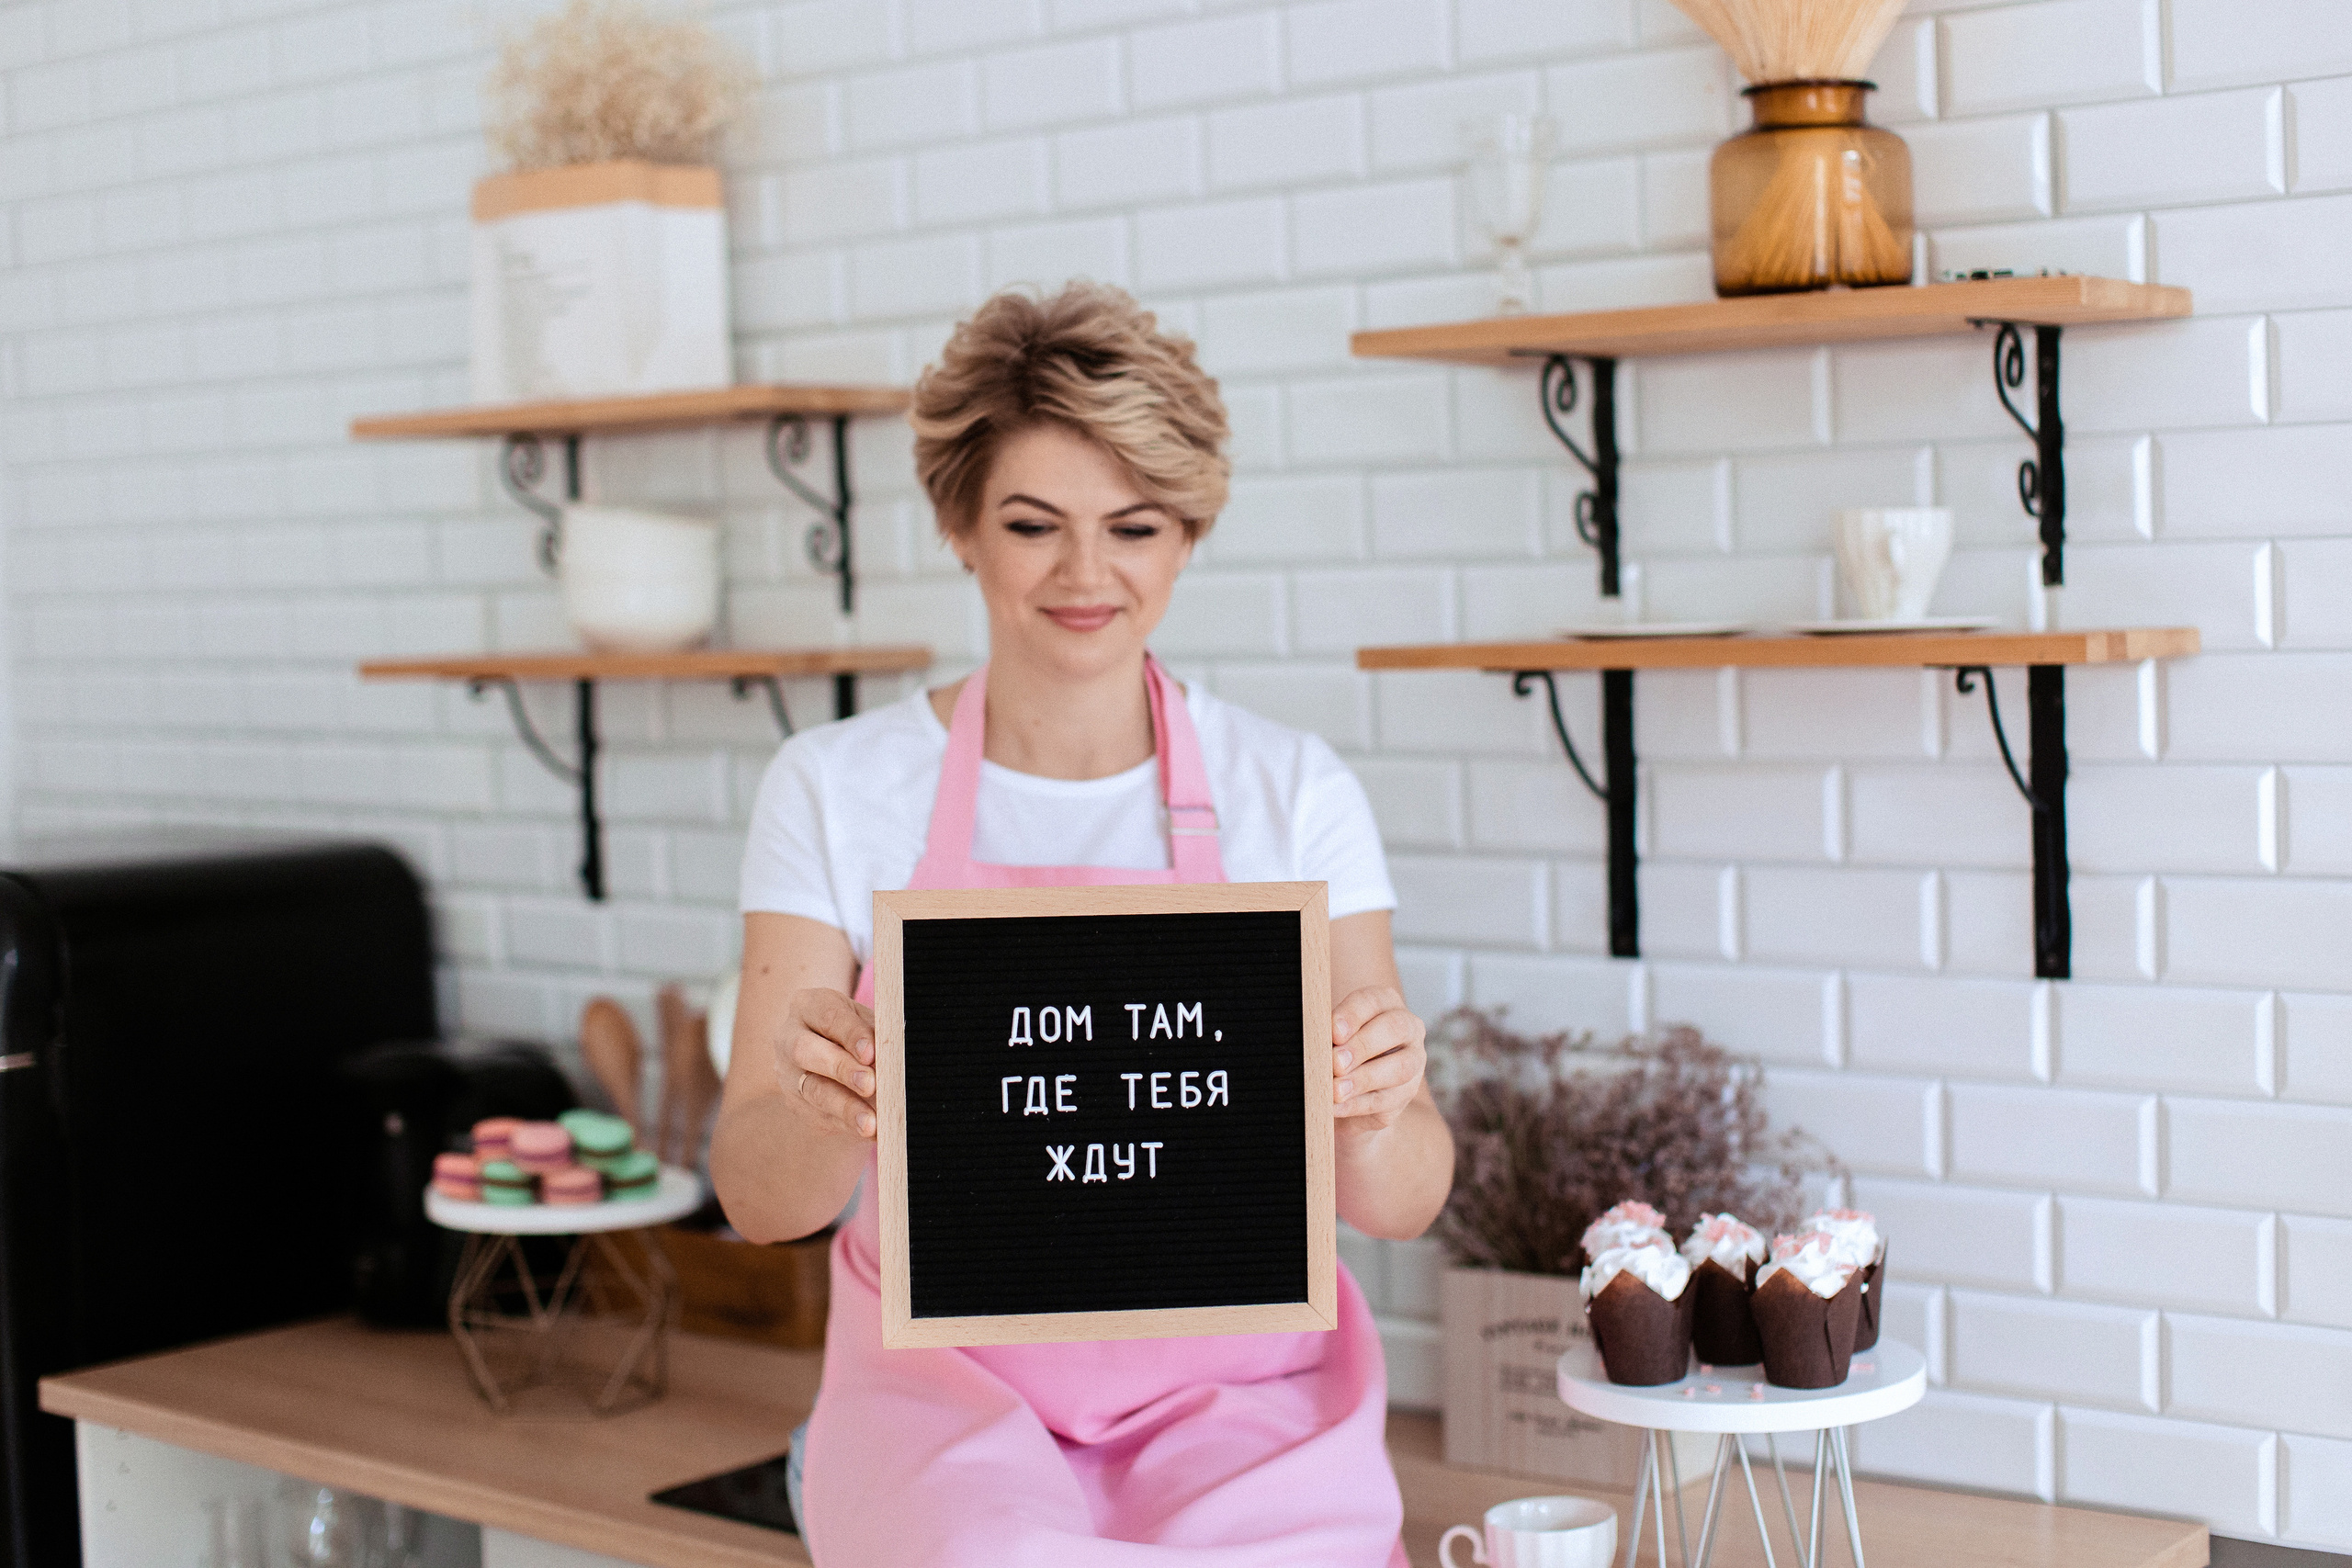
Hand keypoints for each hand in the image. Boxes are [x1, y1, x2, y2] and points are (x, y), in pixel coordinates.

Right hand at [775, 987, 876, 1140]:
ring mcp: (788, 1074)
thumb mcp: (864, 1021)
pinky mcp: (797, 1104)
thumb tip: (895, 1056)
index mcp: (808, 1006)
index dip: (850, 1034)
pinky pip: (819, 1117)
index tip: (871, 1052)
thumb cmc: (853, 1030)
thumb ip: (876, 1034)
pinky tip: (870, 1132)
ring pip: (813, 1091)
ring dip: (844, 1108)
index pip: (828, 1016)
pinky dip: (847, 1126)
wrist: (828, 1051)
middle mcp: (789, 1038)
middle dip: (841, 1069)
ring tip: (870, 1123)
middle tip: (870, 1084)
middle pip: (806, 1052)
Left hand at [1331, 985, 1425, 1132]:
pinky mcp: (1406, 1093)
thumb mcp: (1331, 1036)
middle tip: (1336, 1062)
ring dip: (1363, 1079)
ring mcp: (1413, 1062)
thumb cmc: (1337, 1048)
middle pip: (1395, 1029)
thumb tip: (1315, 1042)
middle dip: (1363, 1046)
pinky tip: (1336, 1106)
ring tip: (1335, 1090)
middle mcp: (1407, 1028)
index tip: (1333, 1032)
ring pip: (1399, 1068)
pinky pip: (1387, 1100)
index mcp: (1386, 1003)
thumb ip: (1328, 1034)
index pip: (1373, 1001)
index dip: (1353, 1015)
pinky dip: (1358, 1105)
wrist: (1349, 1087)